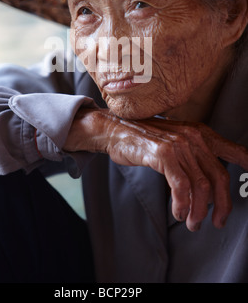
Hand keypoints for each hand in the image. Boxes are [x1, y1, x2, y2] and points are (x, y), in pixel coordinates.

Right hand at [64, 108, 247, 231]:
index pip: (232, 150)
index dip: (245, 162)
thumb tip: (210, 178)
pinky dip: (182, 204)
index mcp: (200, 133)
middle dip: (221, 205)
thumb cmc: (145, 139)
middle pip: (219, 177)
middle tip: (216, 222)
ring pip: (201, 186)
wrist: (116, 129)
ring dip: (198, 211)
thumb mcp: (175, 140)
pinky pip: (181, 186)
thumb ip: (195, 153)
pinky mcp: (164, 154)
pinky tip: (178, 212)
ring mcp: (179, 145)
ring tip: (191, 222)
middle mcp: (193, 137)